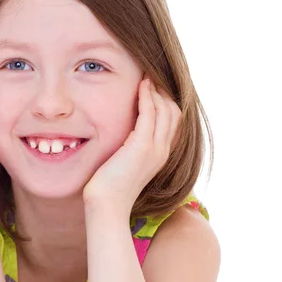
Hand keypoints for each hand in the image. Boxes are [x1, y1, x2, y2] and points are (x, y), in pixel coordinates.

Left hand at [82, 74, 180, 210]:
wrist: (107, 205)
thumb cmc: (109, 187)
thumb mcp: (125, 163)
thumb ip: (130, 147)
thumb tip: (124, 135)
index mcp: (160, 155)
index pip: (173, 121)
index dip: (166, 101)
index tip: (153, 87)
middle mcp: (163, 151)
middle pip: (174, 112)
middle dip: (164, 92)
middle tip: (150, 76)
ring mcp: (155, 149)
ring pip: (165, 110)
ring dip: (156, 90)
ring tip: (146, 76)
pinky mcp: (142, 147)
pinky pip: (150, 113)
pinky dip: (147, 96)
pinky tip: (140, 85)